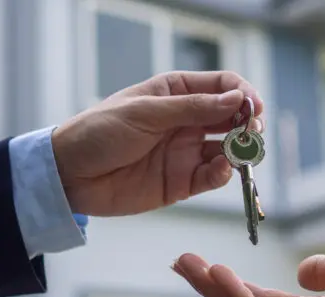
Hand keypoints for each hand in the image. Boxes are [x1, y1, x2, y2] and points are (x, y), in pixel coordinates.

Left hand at [51, 71, 264, 215]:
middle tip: (253, 132)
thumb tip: (235, 100)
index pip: (221, 86)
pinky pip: (212, 176)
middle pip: (231, 118)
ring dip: (240, 151)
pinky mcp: (181, 182)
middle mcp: (186, 121)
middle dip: (247, 124)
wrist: (71, 175)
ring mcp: (185, 152)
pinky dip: (222, 174)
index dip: (242, 94)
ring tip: (241, 153)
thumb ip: (191, 108)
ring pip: (226, 149)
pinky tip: (221, 170)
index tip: (253, 106)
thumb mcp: (145, 113)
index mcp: (175, 93)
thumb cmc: (99, 132)